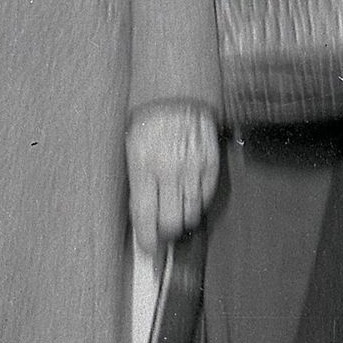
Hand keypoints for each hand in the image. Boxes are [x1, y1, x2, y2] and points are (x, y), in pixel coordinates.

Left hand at [126, 99, 219, 252]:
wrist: (177, 94)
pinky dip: (198, 203)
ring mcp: (192, 167)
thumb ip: (137, 184)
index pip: (145, 216)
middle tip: (163, 231)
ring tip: (177, 214)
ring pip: (191, 213)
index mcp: (143, 167)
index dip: (148, 239)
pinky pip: (206, 197)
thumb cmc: (148, 123)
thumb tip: (143, 218)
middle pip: (171, 222)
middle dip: (166, 233)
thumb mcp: (131, 151)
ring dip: (183, 220)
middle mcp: (168, 170)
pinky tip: (189, 197)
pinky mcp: (210, 163)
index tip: (149, 249)